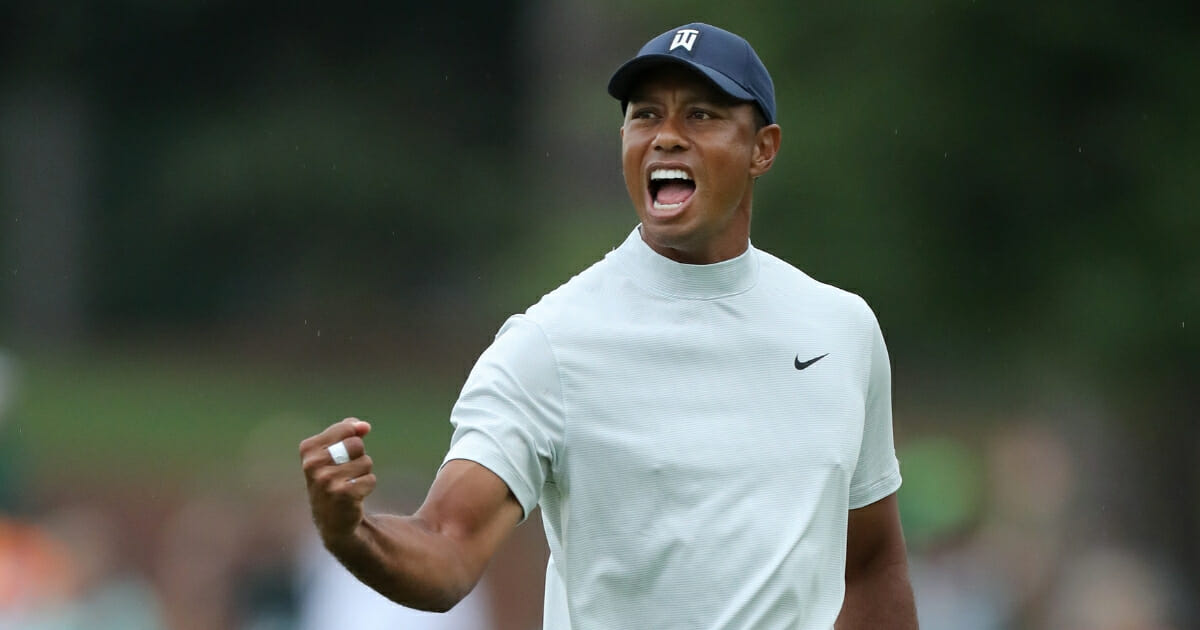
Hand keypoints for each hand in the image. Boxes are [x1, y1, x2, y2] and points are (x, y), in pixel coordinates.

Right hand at [299, 417, 375, 546]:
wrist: (332, 519)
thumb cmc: (335, 478)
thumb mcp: (334, 451)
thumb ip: (349, 431)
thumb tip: (364, 426)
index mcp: (308, 449)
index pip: (346, 428)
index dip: (353, 438)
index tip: (343, 455)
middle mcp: (313, 464)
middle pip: (357, 444)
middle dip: (358, 457)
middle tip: (346, 473)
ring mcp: (326, 480)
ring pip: (366, 462)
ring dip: (363, 473)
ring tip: (348, 484)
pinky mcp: (342, 494)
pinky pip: (370, 479)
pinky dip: (367, 486)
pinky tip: (354, 496)